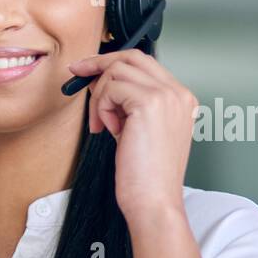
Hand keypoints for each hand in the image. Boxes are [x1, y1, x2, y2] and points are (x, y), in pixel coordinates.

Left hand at [67, 48, 198, 222]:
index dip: (112, 62)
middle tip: (77, 74)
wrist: (153, 200)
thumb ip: (128, 104)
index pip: (144, 63)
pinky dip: (102, 107)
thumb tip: (101, 83)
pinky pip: (112, 88)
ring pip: (117, 71)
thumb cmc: (145, 176)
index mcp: (180, 98)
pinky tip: (109, 130)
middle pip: (131, 57)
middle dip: (98, 64)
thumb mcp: (138, 131)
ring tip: (104, 126)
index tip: (87, 68)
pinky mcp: (149, 103)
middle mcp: (178, 93)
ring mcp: (167, 95)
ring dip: (100, 98)